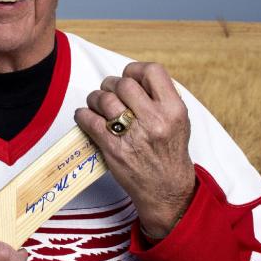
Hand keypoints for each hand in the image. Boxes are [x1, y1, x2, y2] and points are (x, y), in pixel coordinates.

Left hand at [74, 62, 195, 238]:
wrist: (166, 189)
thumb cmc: (169, 153)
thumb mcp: (178, 121)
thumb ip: (159, 97)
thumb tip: (132, 78)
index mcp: (173, 109)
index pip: (152, 71)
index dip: (135, 70)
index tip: (128, 78)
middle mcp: (155, 120)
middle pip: (123, 84)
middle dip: (111, 85)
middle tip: (109, 92)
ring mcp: (133, 135)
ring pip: (104, 99)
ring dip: (95, 98)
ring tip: (97, 104)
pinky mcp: (114, 149)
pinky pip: (89, 121)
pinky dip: (83, 115)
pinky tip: (85, 116)